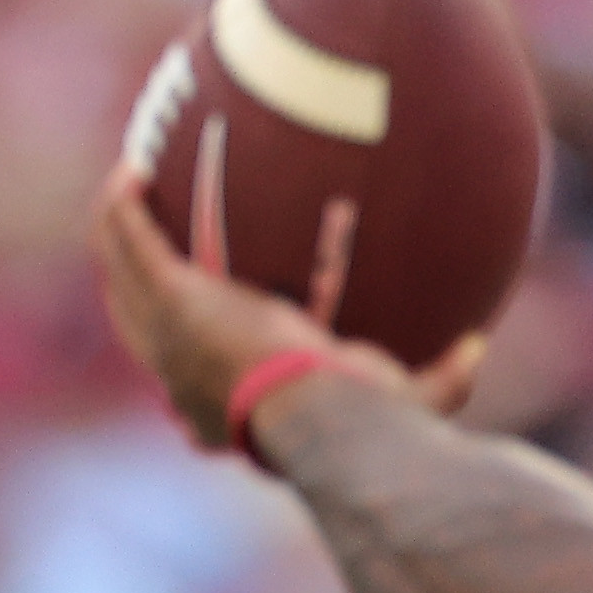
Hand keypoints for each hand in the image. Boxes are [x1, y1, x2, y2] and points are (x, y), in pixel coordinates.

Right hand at [87, 162, 483, 456]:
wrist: (332, 420)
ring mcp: (166, 337)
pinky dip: (121, 205)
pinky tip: (132, 167)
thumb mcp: (404, 404)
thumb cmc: (371, 424)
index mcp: (218, 410)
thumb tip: (479, 348)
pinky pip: (126, 237)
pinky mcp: (169, 296)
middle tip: (145, 233)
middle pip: (134, 321)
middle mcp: (179, 377)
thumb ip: (443, 378)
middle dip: (130, 277)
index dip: (176, 346)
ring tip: (128, 185)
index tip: (195, 310)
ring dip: (114, 228)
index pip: (182, 378)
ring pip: (118, 274)